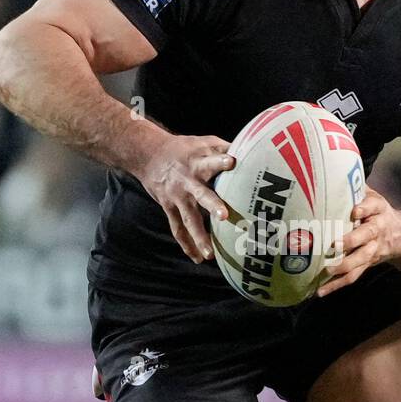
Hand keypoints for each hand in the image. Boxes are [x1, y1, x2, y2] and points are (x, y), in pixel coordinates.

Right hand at [139, 134, 234, 263]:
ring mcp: (178, 197)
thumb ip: (224, 148)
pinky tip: (198, 259)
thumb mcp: (202, 142)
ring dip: (199, 237)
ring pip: (189, 219)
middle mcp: (188, 181)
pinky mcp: (169, 207)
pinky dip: (187, 244)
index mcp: (198, 162)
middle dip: (212, 205)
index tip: (232, 162)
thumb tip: (251, 148)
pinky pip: (178, 229)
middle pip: (201, 194)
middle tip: (224, 216)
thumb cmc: (184, 148)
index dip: (221, 161)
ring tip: (210, 254)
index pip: (211, 161)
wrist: (148, 155)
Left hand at [315, 187, 400, 296]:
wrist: (400, 235)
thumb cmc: (375, 211)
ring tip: (326, 270)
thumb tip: (330, 166)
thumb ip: (354, 185)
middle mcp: (377, 231)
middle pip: (367, 236)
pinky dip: (335, 285)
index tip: (355, 210)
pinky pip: (352, 277)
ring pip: (360, 260)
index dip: (365, 208)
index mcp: (378, 210)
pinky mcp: (365, 265)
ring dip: (344, 266)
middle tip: (335, 244)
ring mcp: (372, 251)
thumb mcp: (371, 194)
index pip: (373, 206)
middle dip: (352, 240)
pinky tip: (319, 291)